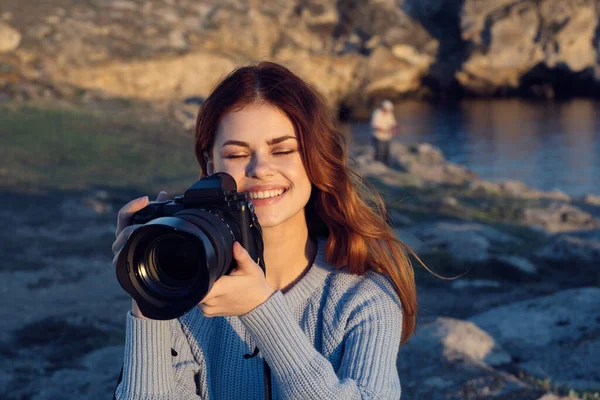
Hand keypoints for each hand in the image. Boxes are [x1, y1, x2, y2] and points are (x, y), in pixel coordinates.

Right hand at [112, 191, 169, 318]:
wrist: (152, 292)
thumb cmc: (157, 261)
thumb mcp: (158, 234)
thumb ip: (158, 213)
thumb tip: (164, 194)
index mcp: (130, 232)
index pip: (125, 215)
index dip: (133, 205)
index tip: (146, 199)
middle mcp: (122, 242)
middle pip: (121, 226)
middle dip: (133, 217)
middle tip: (147, 213)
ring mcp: (120, 255)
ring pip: (121, 240)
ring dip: (132, 233)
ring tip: (144, 230)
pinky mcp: (122, 268)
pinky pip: (121, 258)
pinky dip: (128, 252)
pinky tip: (136, 250)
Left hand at [199, 242, 273, 316]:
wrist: (260, 305)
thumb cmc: (255, 285)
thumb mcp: (251, 268)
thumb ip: (242, 256)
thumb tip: (234, 244)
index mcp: (220, 288)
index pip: (198, 283)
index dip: (197, 274)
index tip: (202, 266)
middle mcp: (212, 300)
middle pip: (195, 286)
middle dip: (201, 278)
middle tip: (211, 271)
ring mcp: (209, 309)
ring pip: (196, 294)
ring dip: (202, 286)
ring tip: (214, 280)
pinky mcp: (209, 313)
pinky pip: (199, 302)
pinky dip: (204, 295)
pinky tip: (214, 289)